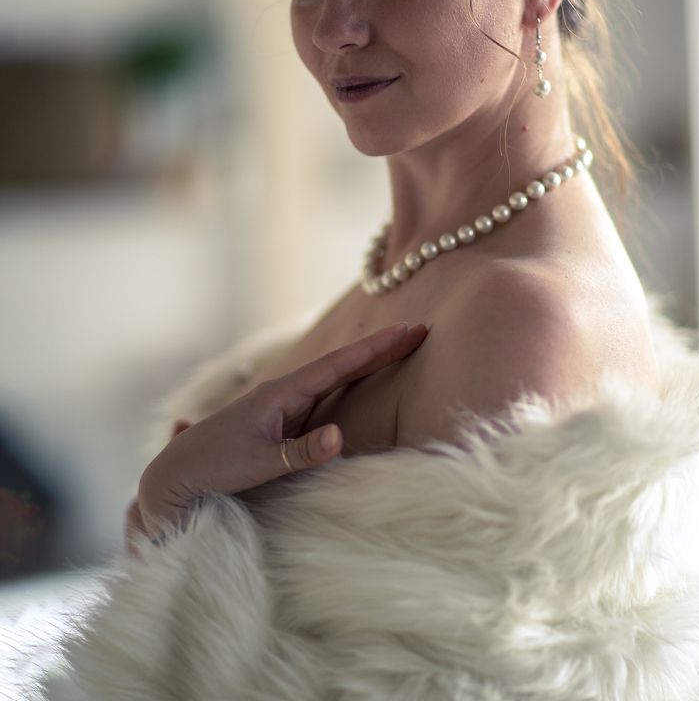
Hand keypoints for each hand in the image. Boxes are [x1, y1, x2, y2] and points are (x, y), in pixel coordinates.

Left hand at [135, 322, 427, 540]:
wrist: (174, 475)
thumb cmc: (212, 467)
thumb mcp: (258, 463)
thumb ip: (300, 451)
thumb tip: (341, 436)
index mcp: (282, 394)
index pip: (338, 365)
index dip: (375, 349)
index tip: (408, 330)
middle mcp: (285, 393)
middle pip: (341, 365)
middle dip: (379, 349)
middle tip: (417, 331)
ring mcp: (284, 405)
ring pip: (334, 378)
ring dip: (367, 363)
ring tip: (399, 348)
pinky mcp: (282, 421)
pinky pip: (324, 395)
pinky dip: (349, 383)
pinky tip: (361, 379)